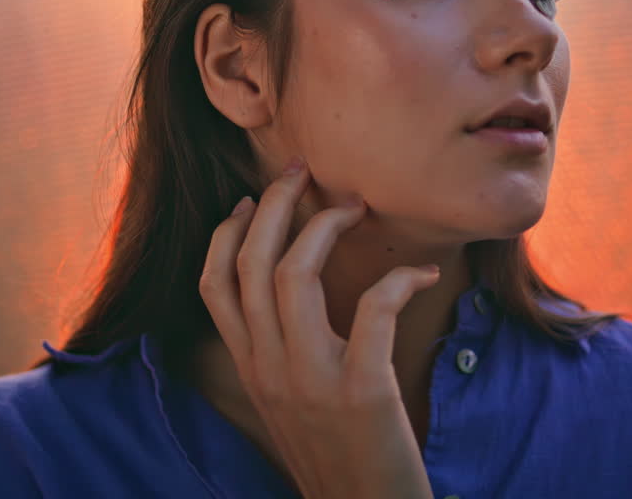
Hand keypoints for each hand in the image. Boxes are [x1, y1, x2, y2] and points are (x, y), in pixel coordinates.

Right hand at [198, 156, 439, 498]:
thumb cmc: (340, 459)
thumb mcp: (290, 406)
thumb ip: (281, 356)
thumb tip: (290, 301)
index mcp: (250, 371)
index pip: (212, 287)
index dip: (225, 234)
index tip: (248, 201)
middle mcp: (268, 371)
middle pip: (250, 264)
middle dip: (273, 206)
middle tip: (302, 173)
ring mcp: (310, 381)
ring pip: (292, 275)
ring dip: (323, 226)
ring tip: (355, 205)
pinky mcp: (362, 391)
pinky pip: (372, 309)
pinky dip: (397, 279)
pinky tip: (419, 273)